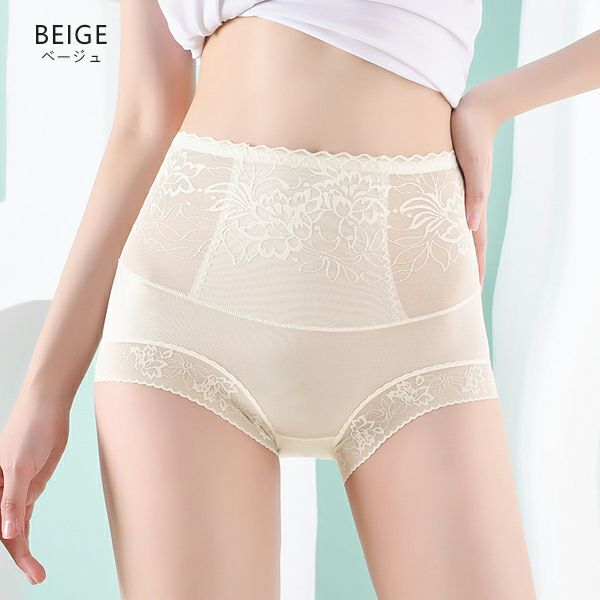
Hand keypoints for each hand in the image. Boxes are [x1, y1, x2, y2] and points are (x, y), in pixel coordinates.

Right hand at [0, 395, 69, 584]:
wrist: (48, 409)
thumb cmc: (28, 431)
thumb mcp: (19, 467)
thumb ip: (13, 501)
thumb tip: (8, 534)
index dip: (8, 548)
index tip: (26, 566)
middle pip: (4, 532)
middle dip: (19, 556)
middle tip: (36, 575)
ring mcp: (16, 491)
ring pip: (15, 527)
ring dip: (24, 548)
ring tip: (37, 573)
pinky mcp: (31, 486)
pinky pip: (25, 515)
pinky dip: (25, 532)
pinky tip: (28, 550)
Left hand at [450, 87, 501, 286]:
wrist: (472, 111)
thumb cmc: (471, 137)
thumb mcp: (473, 166)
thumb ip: (474, 196)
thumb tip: (471, 227)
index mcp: (473, 205)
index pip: (474, 246)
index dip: (473, 271)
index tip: (470, 294)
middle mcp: (465, 205)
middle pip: (463, 244)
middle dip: (460, 269)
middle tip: (451, 293)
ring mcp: (456, 196)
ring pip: (451, 232)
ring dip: (448, 252)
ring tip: (439, 273)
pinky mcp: (446, 185)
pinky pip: (443, 215)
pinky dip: (440, 231)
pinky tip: (430, 237)